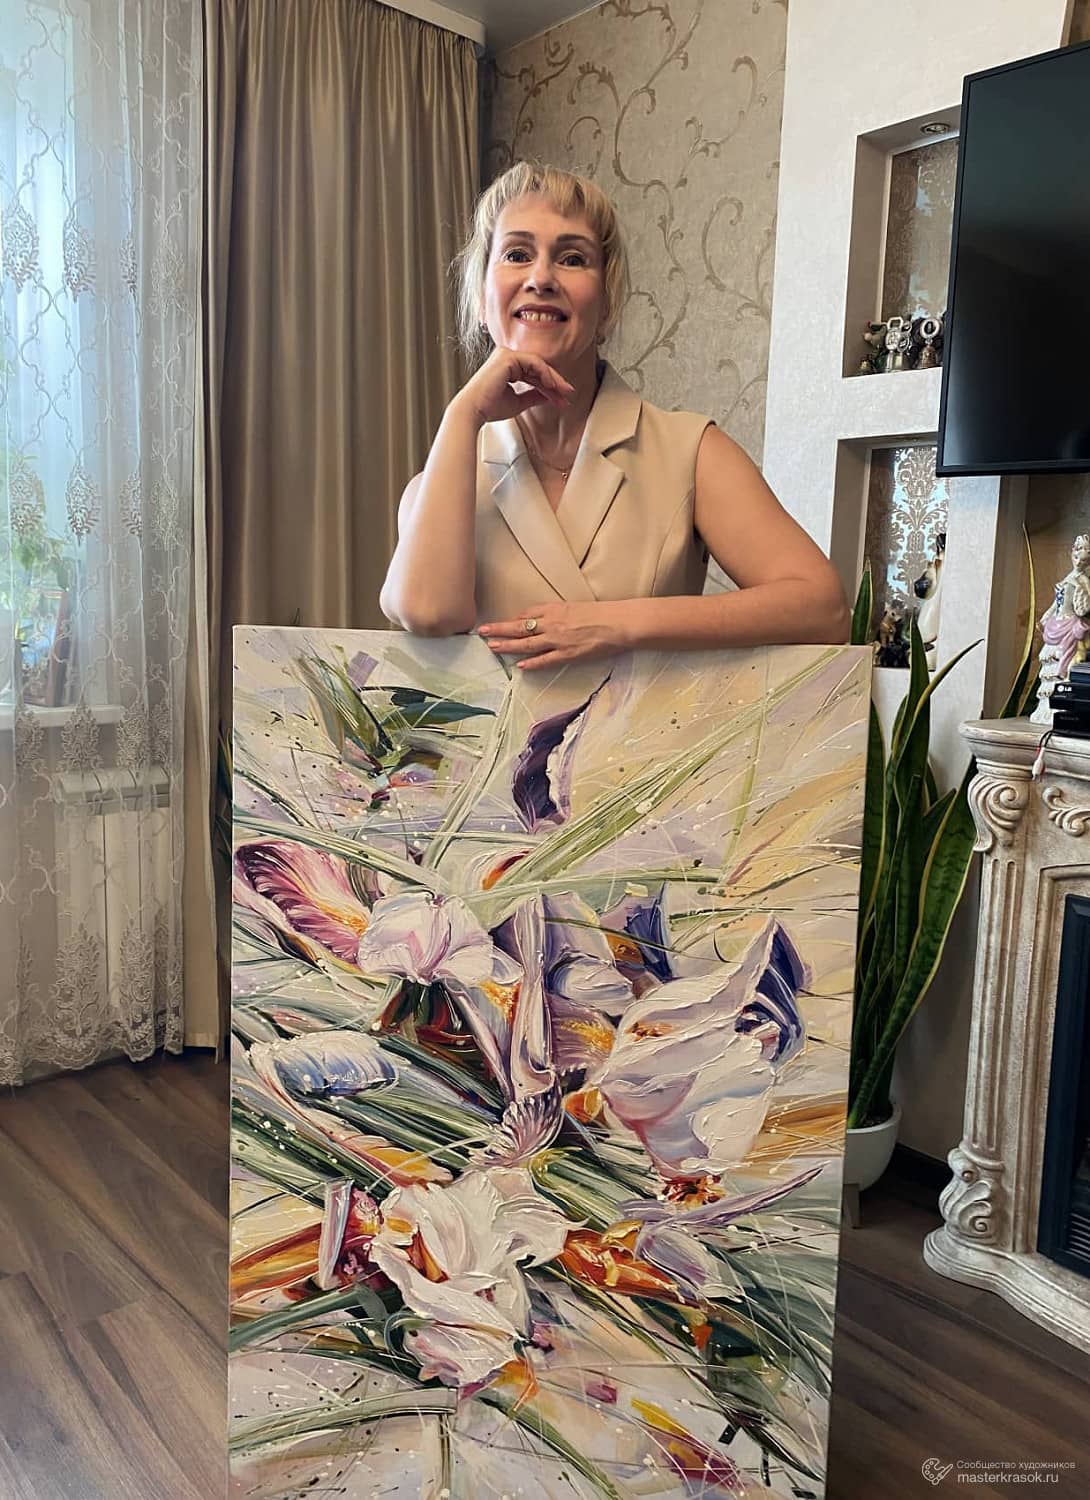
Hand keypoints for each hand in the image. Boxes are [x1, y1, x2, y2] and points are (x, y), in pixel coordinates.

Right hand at [454, 348, 573, 427]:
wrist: (473, 410)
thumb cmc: (490, 408)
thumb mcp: (518, 402)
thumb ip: (533, 396)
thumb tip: (549, 396)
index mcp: (507, 366)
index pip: (534, 374)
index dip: (550, 388)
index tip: (563, 401)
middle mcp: (506, 357)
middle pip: (538, 368)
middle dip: (555, 383)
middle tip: (569, 395)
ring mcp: (507, 354)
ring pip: (539, 365)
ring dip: (553, 380)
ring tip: (564, 393)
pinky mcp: (508, 357)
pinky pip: (534, 362)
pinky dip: (545, 373)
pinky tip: (552, 386)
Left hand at [478, 601, 631, 670]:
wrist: (619, 623)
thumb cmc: (604, 613)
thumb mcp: (578, 607)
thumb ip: (561, 613)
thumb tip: (547, 619)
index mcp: (556, 609)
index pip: (528, 613)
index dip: (514, 619)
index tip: (504, 623)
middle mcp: (553, 623)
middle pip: (520, 626)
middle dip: (499, 629)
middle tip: (482, 631)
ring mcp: (558, 640)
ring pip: (526, 643)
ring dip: (507, 645)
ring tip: (492, 646)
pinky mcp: (567, 654)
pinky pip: (545, 660)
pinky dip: (531, 663)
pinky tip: (519, 666)